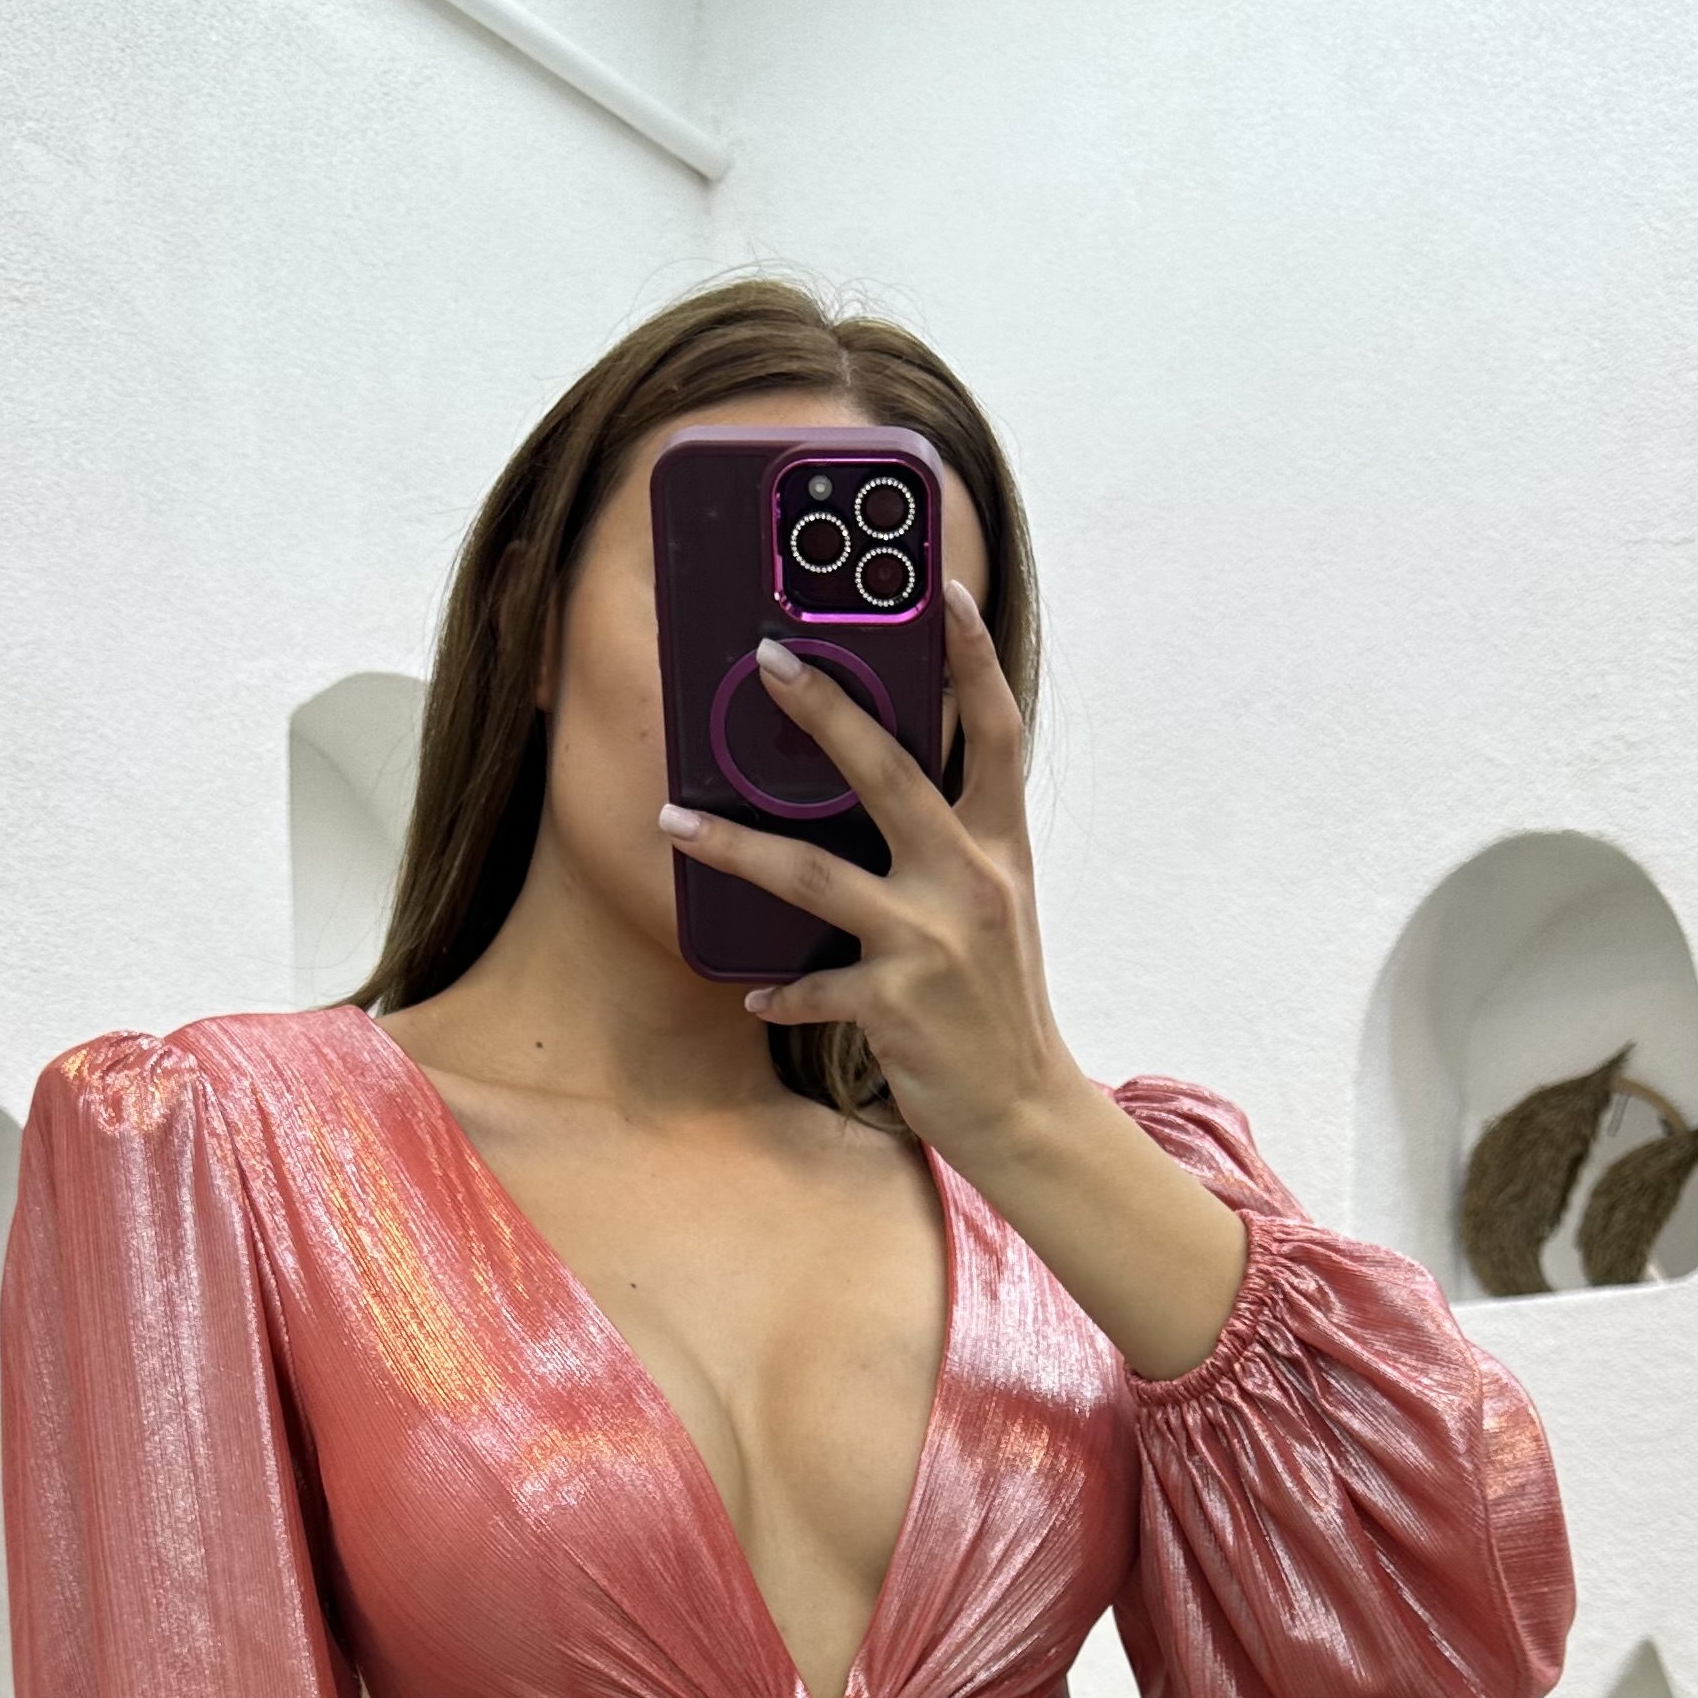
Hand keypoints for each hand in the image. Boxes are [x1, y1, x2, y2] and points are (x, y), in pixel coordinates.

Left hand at [660, 579, 1086, 1186]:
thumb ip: (947, 842)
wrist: (1024, 1106)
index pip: (996, 730)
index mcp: (999, 846)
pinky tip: (751, 989)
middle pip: (888, 773)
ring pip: (814, 876)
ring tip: (672, 820)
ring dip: (733, 847)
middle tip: (767, 662)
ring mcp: (931, 942)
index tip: (945, 591)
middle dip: (823, 712)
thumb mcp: (991, 904)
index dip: (973, 658)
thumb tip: (877, 781)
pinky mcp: (896, 1004)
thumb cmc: (995, 999)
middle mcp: (969, 880)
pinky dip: (780, 990)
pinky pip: (812, 987)